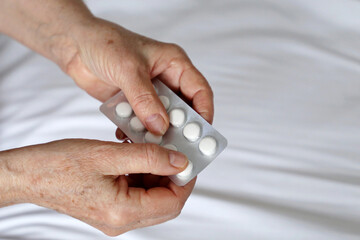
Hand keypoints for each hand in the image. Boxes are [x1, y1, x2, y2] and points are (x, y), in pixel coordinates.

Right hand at [1, 139, 193, 235]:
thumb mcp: (108, 154)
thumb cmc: (59, 165)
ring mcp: (116, 217)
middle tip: (173, 150)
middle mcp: (121, 221)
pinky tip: (137, 155)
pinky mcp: (111, 209)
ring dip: (158, 173)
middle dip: (173, 176)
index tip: (189, 158)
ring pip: (152, 197)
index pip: (171, 202)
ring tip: (152, 148)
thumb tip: (179, 161)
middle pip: (164, 203)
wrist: (30, 174)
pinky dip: (143, 174)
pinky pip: (138, 194)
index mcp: (122, 212)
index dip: (185, 180)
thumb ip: (148, 157)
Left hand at [65, 18, 213, 135]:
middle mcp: (165, 80)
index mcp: (173, 64)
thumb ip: (145, 99)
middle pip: (183, 110)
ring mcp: (149, 93)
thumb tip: (161, 127)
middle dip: (180, 129)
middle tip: (176, 148)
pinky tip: (127, 137)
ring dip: (155, 133)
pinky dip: (136, 132)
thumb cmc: (105, 43)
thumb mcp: (129, 70)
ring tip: (148, 145)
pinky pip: (141, 123)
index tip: (201, 135)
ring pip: (161, 119)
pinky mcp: (133, 103)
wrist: (75, 46)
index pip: (199, 91)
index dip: (204, 113)